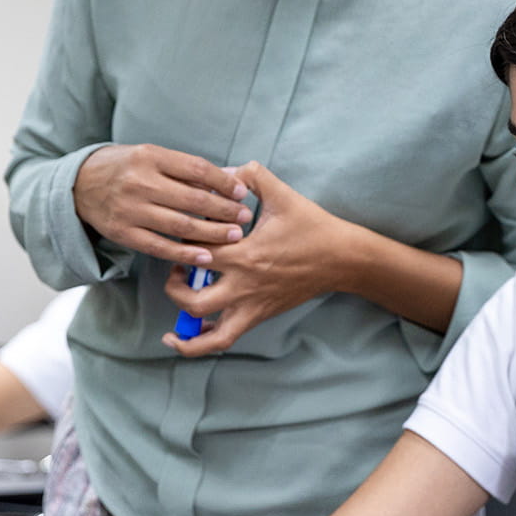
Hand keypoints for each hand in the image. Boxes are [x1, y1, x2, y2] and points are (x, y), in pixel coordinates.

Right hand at [73, 144, 252, 265]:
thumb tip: (225, 184)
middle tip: (245, 218)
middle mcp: (140, 182)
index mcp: (150, 157)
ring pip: (180, 226)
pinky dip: (185, 253)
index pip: (197, 169)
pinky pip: (160, 247)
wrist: (79, 184)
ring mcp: (130, 210)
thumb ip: (183, 169)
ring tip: (235, 236)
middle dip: (224, 210)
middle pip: (192, 200)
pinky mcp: (123, 233)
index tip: (242, 193)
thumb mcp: (151, 156)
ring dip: (212, 233)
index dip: (223, 182)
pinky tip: (206, 257)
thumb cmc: (126, 168)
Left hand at [160, 160, 360, 356]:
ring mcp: (251, 306)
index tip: (186, 230)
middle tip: (176, 267)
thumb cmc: (312, 227)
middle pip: (192, 298)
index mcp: (244, 255)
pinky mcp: (259, 315)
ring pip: (207, 332)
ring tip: (177, 309)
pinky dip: (201, 344)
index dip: (183, 241)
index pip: (196, 253)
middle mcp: (243, 286)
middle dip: (174, 285)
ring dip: (185, 325)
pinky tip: (185, 337)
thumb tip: (226, 171)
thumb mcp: (282, 195)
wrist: (342, 258)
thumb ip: (252, 176)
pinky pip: (224, 339)